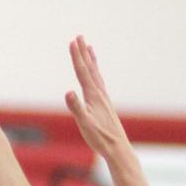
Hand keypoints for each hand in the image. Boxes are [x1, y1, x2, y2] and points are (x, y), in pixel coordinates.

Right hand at [65, 36, 131, 161]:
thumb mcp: (84, 123)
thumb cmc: (100, 137)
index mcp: (93, 95)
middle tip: (79, 37)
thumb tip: (68, 92)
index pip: (82, 72)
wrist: (117, 148)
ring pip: (96, 74)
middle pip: (90, 68)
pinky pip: (99, 84)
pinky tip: (95, 77)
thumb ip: (76, 107)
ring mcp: (103, 99)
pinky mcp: (105, 106)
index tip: (72, 41)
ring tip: (89, 49)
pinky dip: (95, 75)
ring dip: (91, 61)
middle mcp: (100, 94)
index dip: (76, 56)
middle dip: (83, 52)